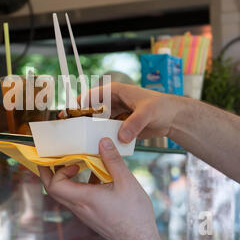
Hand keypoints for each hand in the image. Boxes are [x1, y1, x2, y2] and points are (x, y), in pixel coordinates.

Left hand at [38, 138, 161, 239]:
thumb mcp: (126, 182)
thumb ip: (113, 160)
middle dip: (51, 171)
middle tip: (55, 157)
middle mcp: (79, 207)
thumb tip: (103, 141)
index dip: (56, 169)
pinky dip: (80, 184)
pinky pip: (77, 197)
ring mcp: (83, 212)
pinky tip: (96, 176)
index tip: (70, 160)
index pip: (54, 185)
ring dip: (66, 177)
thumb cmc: (134, 215)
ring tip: (78, 163)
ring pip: (65, 193)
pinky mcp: (90, 214)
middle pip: (53, 189)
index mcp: (84, 198)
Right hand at [62, 82, 180, 142]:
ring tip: (76, 143)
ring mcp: (113, 115)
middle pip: (88, 111)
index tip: (67, 117)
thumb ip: (134, 124)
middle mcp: (110, 102)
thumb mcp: (148, 113)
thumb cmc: (161, 107)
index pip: (89, 97)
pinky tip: (92, 148)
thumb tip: (121, 138)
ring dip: (87, 132)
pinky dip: (99, 139)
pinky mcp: (117, 127)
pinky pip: (104, 133)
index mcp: (113, 92)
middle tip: (66, 132)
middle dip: (78, 121)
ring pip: (94, 123)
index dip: (77, 106)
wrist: (173, 117)